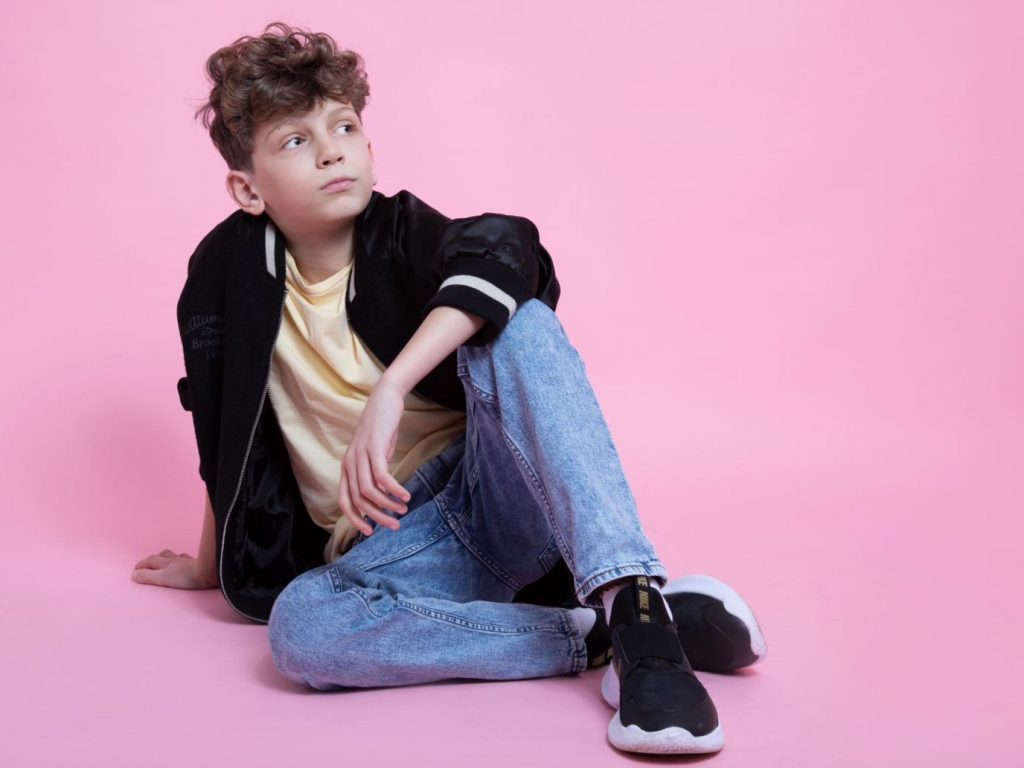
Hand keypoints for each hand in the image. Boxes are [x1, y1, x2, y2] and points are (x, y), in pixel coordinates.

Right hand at [131, 549, 218, 589]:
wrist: (209, 572)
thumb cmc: (186, 577)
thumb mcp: (163, 578)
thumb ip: (148, 577)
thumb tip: (133, 575)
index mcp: (166, 563)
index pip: (150, 561)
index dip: (142, 564)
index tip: (135, 569)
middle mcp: (175, 559)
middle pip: (162, 555)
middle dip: (153, 559)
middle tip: (148, 563)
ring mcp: (186, 560)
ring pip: (174, 555)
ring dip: (167, 557)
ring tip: (164, 560)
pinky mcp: (197, 563)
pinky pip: (187, 558)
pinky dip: (182, 559)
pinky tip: (185, 560)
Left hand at [339, 377, 411, 536]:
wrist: (385, 398)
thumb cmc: (382, 428)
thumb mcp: (375, 454)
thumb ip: (374, 473)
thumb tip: (383, 495)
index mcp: (346, 467)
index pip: (345, 501)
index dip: (355, 519)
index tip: (371, 531)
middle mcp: (349, 463)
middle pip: (358, 500)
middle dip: (377, 517)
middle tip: (395, 526)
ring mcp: (360, 455)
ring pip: (369, 492)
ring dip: (387, 505)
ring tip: (403, 510)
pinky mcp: (374, 448)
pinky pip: (382, 477)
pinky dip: (393, 490)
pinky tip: (405, 495)